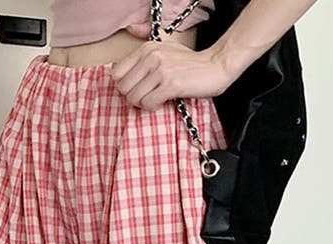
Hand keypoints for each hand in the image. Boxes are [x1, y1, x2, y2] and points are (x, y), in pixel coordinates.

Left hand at [110, 38, 233, 111]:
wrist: (215, 66)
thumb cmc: (190, 63)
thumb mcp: (166, 48)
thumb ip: (147, 51)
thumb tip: (128, 48)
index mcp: (147, 49)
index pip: (117, 73)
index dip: (124, 85)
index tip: (136, 88)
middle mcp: (152, 57)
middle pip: (124, 88)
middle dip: (133, 97)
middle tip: (146, 97)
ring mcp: (161, 70)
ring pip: (134, 98)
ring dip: (143, 104)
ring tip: (155, 99)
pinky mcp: (171, 84)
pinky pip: (148, 104)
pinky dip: (152, 108)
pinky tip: (161, 102)